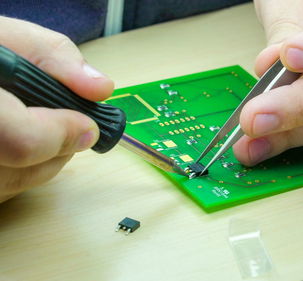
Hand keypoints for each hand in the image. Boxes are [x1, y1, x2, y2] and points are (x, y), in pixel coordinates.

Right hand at [0, 17, 113, 202]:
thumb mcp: (8, 38)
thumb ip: (55, 57)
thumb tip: (100, 89)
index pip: (21, 142)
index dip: (61, 136)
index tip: (87, 125)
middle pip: (19, 171)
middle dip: (60, 149)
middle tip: (72, 127)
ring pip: (10, 187)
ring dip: (43, 163)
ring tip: (44, 129)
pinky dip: (19, 172)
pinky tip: (17, 143)